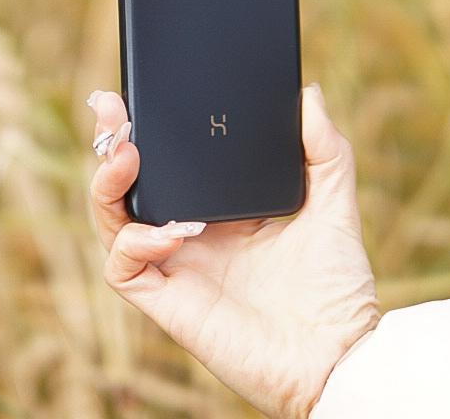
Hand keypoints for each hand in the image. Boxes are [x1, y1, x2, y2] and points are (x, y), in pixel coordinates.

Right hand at [85, 84, 379, 417]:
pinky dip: (137, 242)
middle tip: (112, 109)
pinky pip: (125, 268)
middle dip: (109, 143)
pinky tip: (174, 229)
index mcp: (217, 208)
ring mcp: (175, 268)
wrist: (340, 355)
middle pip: (126, 185)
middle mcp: (187, 235)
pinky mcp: (169, 303)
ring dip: (108, 186)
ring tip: (128, 155)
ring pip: (111, 222)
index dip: (140, 130)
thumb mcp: (334, 204)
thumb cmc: (338, 290)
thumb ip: (326, 150)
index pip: (166, 163)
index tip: (134, 94)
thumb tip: (309, 94)